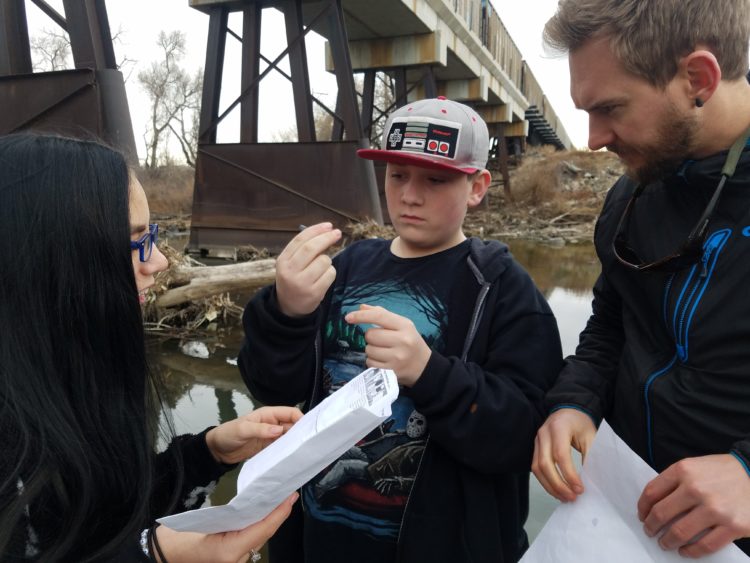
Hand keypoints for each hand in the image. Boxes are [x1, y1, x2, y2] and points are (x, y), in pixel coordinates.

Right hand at [154, 492, 297, 562]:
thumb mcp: (203, 522)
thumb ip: (231, 517)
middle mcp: (236, 560)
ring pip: (258, 537)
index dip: (279, 513)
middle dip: (278, 514)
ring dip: (270, 519)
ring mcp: (234, 560)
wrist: (161, 552)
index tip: (291, 497)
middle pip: (264, 534)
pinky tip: (263, 512)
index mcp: (230, 552)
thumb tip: (258, 506)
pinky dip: (258, 526)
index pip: (263, 529)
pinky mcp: (231, 557)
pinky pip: (249, 540)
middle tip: (289, 493)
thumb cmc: (177, 537)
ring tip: (280, 499)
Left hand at [206, 406, 302, 464]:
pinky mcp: (269, 447)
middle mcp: (273, 423)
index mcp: (269, 414)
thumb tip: (280, 430)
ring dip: (295, 443)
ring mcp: (272, 436)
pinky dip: (288, 452)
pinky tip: (294, 458)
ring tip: (305, 453)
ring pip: (289, 437)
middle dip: (301, 432)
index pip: (290, 413)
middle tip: (311, 444)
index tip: (309, 431)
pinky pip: (282, 448)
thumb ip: (261, 429)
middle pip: (293, 426)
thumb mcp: (243, 430)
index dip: (301, 419)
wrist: (218, 450)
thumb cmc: (228, 434)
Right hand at [275, 222, 340, 316]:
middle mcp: (290, 271)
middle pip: (311, 248)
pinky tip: (323, 278)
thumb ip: (303, 249)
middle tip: (337, 233)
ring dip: (328, 260)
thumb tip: (326, 232)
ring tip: (321, 268)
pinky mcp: (314, 293)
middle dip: (326, 238)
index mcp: (283, 261)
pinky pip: (330, 274)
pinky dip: (331, 272)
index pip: (300, 240)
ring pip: (324, 261)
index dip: (316, 230)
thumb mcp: (290, 263)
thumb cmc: (294, 278)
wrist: (289, 307)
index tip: (328, 225)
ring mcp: (302, 283)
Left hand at [344, 304, 431, 386]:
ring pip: (368, 350)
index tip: (348, 317)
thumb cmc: (410, 341)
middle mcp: (402, 341)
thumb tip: (361, 308)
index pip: (379, 316)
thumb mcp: (401, 325)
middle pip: (370, 335)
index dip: (361, 316)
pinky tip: (383, 360)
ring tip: (384, 351)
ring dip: (371, 350)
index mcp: (405, 326)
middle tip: (381, 340)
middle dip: (371, 337)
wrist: (424, 366)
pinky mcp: (391, 371)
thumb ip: (382, 314)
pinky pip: (370, 363)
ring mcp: (397, 357)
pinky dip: (372, 361)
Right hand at [531, 408, 596, 501]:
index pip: (560, 454)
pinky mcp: (535, 447)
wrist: (568, 412)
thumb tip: (590, 480)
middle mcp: (544, 433)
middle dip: (558, 484)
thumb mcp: (591, 436)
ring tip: (565, 497)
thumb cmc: (580, 424)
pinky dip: (545, 481)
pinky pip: (535, 467)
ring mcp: (537, 440)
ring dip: (550, 486)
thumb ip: (590, 455)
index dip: (569, 474)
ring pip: (537, 468)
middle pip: (545, 463)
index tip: (580, 489)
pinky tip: (557, 490)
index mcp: (559, 427)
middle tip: (572, 497)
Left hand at [638, 454, 749, 556]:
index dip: (642, 507)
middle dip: (651, 526)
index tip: (642, 515)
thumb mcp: (694, 466)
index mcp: (683, 471)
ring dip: (667, 541)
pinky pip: (704, 545)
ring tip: (665, 543)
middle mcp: (696, 488)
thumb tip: (653, 503)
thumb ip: (675, 481)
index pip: (652, 492)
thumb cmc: (722, 472)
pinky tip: (684, 551)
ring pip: (679, 532)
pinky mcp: (733, 527)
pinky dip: (690, 552)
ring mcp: (715, 509)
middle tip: (650, 531)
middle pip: (662, 514)